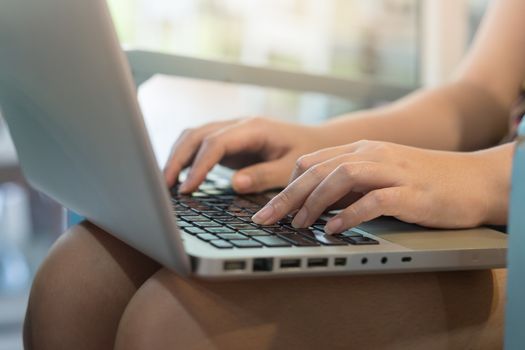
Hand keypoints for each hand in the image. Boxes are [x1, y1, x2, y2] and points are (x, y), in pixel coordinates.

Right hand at [164, 117, 332, 193]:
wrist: (316, 141)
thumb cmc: (307, 154)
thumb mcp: (292, 168)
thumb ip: (265, 175)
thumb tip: (235, 183)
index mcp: (254, 128)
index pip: (216, 143)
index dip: (199, 166)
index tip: (187, 189)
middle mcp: (239, 125)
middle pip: (197, 135)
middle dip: (178, 159)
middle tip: (165, 187)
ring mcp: (232, 131)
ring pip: (194, 136)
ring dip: (178, 156)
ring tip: (166, 183)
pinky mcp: (230, 142)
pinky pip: (201, 144)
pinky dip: (187, 157)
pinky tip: (180, 176)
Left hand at [252, 141, 511, 232]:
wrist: (475, 179)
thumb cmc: (424, 182)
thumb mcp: (380, 176)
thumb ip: (350, 185)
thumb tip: (317, 205)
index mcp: (361, 149)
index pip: (311, 162)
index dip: (286, 185)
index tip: (271, 207)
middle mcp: (371, 154)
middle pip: (317, 169)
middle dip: (286, 196)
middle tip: (266, 220)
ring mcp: (391, 170)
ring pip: (339, 177)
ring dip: (313, 203)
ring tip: (298, 225)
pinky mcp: (409, 191)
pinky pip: (372, 200)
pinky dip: (349, 214)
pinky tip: (334, 229)